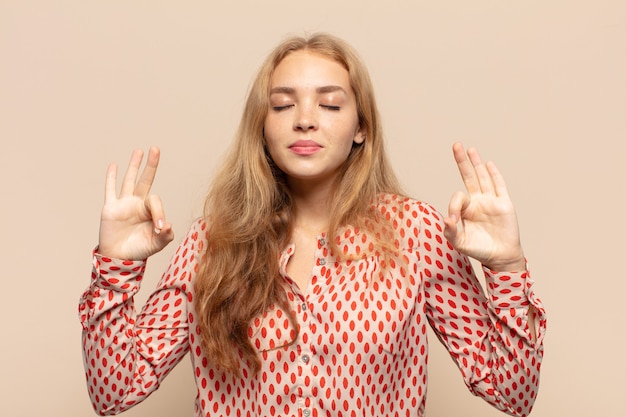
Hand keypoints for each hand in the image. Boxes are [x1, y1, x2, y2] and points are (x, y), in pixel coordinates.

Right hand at [98, 147, 173, 259]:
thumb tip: (168, 225)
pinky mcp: (110, 208)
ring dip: (134, 166)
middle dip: (151, 165)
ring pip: (129, 180)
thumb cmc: (140, 250)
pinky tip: (114, 165)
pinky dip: (111, 178)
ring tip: (139, 151)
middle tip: (155, 149)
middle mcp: (138, 204)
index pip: (155, 201)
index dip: (159, 212)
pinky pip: (110, 190)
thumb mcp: (157, 244)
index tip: (160, 227)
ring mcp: (124, 204)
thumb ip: (166, 236)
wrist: (120, 258)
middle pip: (146, 180)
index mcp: (150, 211)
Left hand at [443, 143, 524, 270]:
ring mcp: (491, 201)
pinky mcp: (504, 204)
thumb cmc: (478, 249)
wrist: (499, 257)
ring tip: (470, 149)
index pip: (458, 197)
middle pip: (469, 176)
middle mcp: (478, 201)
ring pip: (483, 177)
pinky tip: (488, 164)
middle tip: (456, 145)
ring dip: (477, 163)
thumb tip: (446, 219)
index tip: (453, 219)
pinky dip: (494, 175)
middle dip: (462, 161)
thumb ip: (451, 231)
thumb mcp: (459, 242)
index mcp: (466, 209)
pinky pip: (499, 186)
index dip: (453, 205)